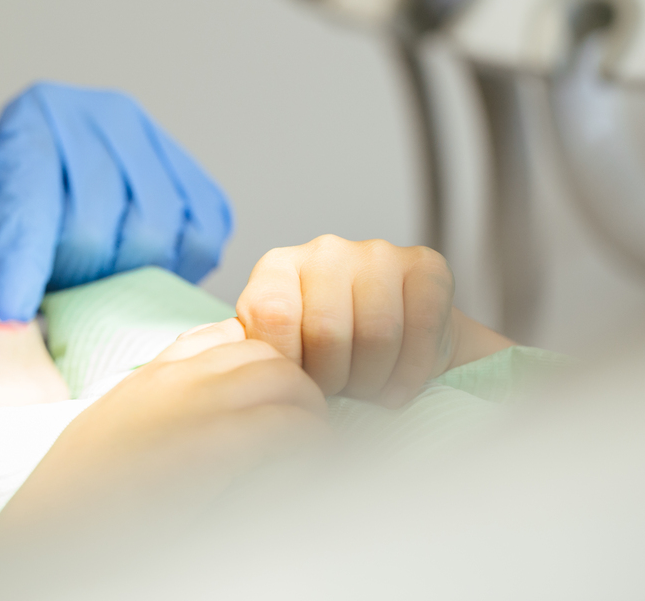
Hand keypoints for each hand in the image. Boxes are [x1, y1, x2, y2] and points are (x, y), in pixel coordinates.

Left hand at [0, 82, 232, 320]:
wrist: (65, 178)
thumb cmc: (8, 202)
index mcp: (36, 116)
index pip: (31, 198)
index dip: (18, 264)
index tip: (5, 315)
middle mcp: (104, 115)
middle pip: (93, 228)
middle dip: (65, 278)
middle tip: (50, 293)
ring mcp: (160, 144)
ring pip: (151, 238)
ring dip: (118, 279)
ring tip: (91, 282)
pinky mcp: (200, 179)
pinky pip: (199, 243)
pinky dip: (170, 271)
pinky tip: (135, 271)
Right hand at [0, 318, 326, 546]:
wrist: (49, 532)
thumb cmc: (80, 497)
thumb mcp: (116, 432)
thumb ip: (159, 410)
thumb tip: (208, 417)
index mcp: (150, 376)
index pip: (228, 336)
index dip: (263, 365)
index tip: (274, 402)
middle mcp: (170, 379)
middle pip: (264, 352)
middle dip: (298, 386)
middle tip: (307, 428)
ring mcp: (186, 406)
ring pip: (283, 378)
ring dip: (309, 411)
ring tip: (313, 448)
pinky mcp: (203, 447)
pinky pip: (280, 425)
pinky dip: (306, 442)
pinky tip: (306, 466)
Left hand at [236, 236, 471, 407]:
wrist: (397, 345)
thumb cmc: (328, 356)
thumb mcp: (282, 353)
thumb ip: (254, 355)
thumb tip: (219, 368)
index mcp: (277, 269)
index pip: (272, 316)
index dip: (289, 366)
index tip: (299, 387)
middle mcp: (324, 250)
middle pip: (327, 331)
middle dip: (336, 381)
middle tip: (341, 394)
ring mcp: (376, 253)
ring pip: (377, 333)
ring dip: (375, 379)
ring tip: (369, 390)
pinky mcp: (425, 265)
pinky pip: (422, 326)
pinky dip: (413, 370)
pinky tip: (400, 383)